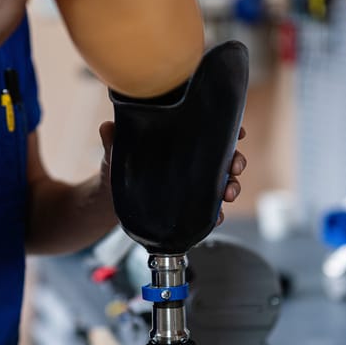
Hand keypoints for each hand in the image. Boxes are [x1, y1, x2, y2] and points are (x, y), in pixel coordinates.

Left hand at [99, 121, 246, 226]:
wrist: (110, 199)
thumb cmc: (117, 167)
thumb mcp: (115, 151)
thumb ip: (113, 139)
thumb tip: (107, 127)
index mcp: (181, 140)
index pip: (210, 129)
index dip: (229, 128)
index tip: (238, 132)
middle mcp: (191, 160)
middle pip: (225, 156)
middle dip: (236, 161)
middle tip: (234, 168)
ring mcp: (193, 183)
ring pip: (224, 182)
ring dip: (232, 187)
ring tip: (228, 194)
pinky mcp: (189, 205)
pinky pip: (210, 209)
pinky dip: (216, 214)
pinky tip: (216, 217)